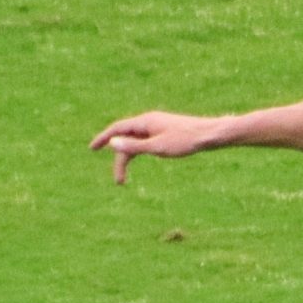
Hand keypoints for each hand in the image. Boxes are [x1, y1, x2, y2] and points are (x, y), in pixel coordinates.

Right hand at [89, 111, 221, 183]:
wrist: (210, 135)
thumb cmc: (186, 141)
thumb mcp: (158, 147)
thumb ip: (135, 146)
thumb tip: (113, 143)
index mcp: (145, 122)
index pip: (117, 128)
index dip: (103, 138)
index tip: (92, 148)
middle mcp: (149, 122)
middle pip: (126, 139)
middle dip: (120, 159)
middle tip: (119, 181)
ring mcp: (158, 127)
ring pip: (136, 142)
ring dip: (130, 159)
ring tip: (126, 180)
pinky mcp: (166, 133)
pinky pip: (146, 142)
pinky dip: (139, 153)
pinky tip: (142, 160)